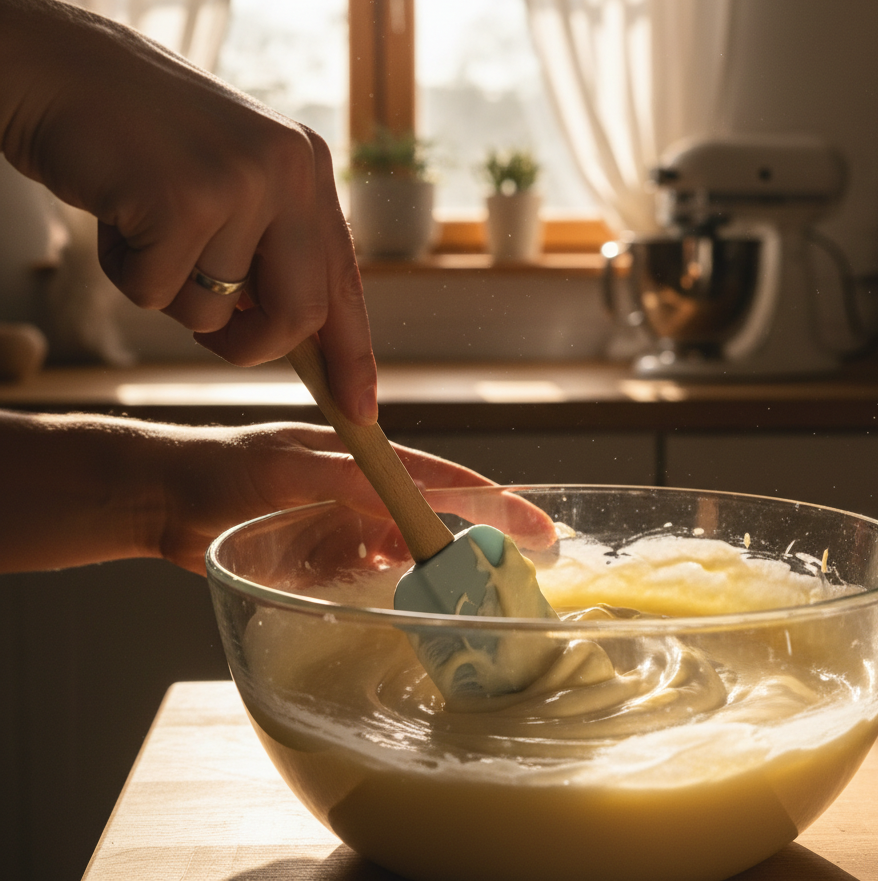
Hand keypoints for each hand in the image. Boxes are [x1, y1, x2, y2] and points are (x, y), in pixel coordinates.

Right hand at [0, 0, 375, 423]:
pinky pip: (155, 293)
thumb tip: (297, 340)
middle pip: (300, 317)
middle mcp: (289, 171)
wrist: (59, 66)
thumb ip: (268, 248)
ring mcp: (239, 183)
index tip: (361, 410)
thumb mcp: (229, 182)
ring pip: (214, 313)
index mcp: (307, 167)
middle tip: (216, 335)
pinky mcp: (181, 200)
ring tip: (143, 224)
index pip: (344, 280)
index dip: (352, 353)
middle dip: (252, 345)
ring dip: (167, 291)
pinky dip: (124, 271)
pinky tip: (115, 212)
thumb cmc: (141, 139)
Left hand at [0, 413, 554, 575]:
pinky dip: (394, 585)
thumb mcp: (288, 467)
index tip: (536, 527)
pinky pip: (371, 571)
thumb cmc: (222, 469)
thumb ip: (347, 480)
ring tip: (472, 592)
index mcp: (361, 455)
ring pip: (407, 546)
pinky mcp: (322, 552)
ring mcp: (342, 521)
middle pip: (434, 514)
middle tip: (519, 569)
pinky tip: (407, 599)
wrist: (162, 499)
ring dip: (437, 567)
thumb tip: (408, 500)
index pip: (442, 477)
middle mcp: (361, 487)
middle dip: (477, 537)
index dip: (493, 501)